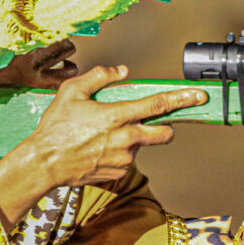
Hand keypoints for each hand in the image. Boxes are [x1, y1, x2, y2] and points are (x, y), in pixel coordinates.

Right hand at [20, 65, 206, 186]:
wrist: (44, 163)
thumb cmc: (55, 127)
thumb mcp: (71, 92)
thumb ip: (100, 77)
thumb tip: (122, 72)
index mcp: (116, 116)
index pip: (157, 105)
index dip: (181, 99)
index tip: (198, 96)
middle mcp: (125, 139)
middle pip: (164, 133)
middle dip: (168, 127)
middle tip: (159, 122)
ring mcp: (124, 158)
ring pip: (143, 145)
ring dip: (134, 138)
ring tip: (105, 135)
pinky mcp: (119, 173)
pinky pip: (129, 159)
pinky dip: (121, 152)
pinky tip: (100, 148)